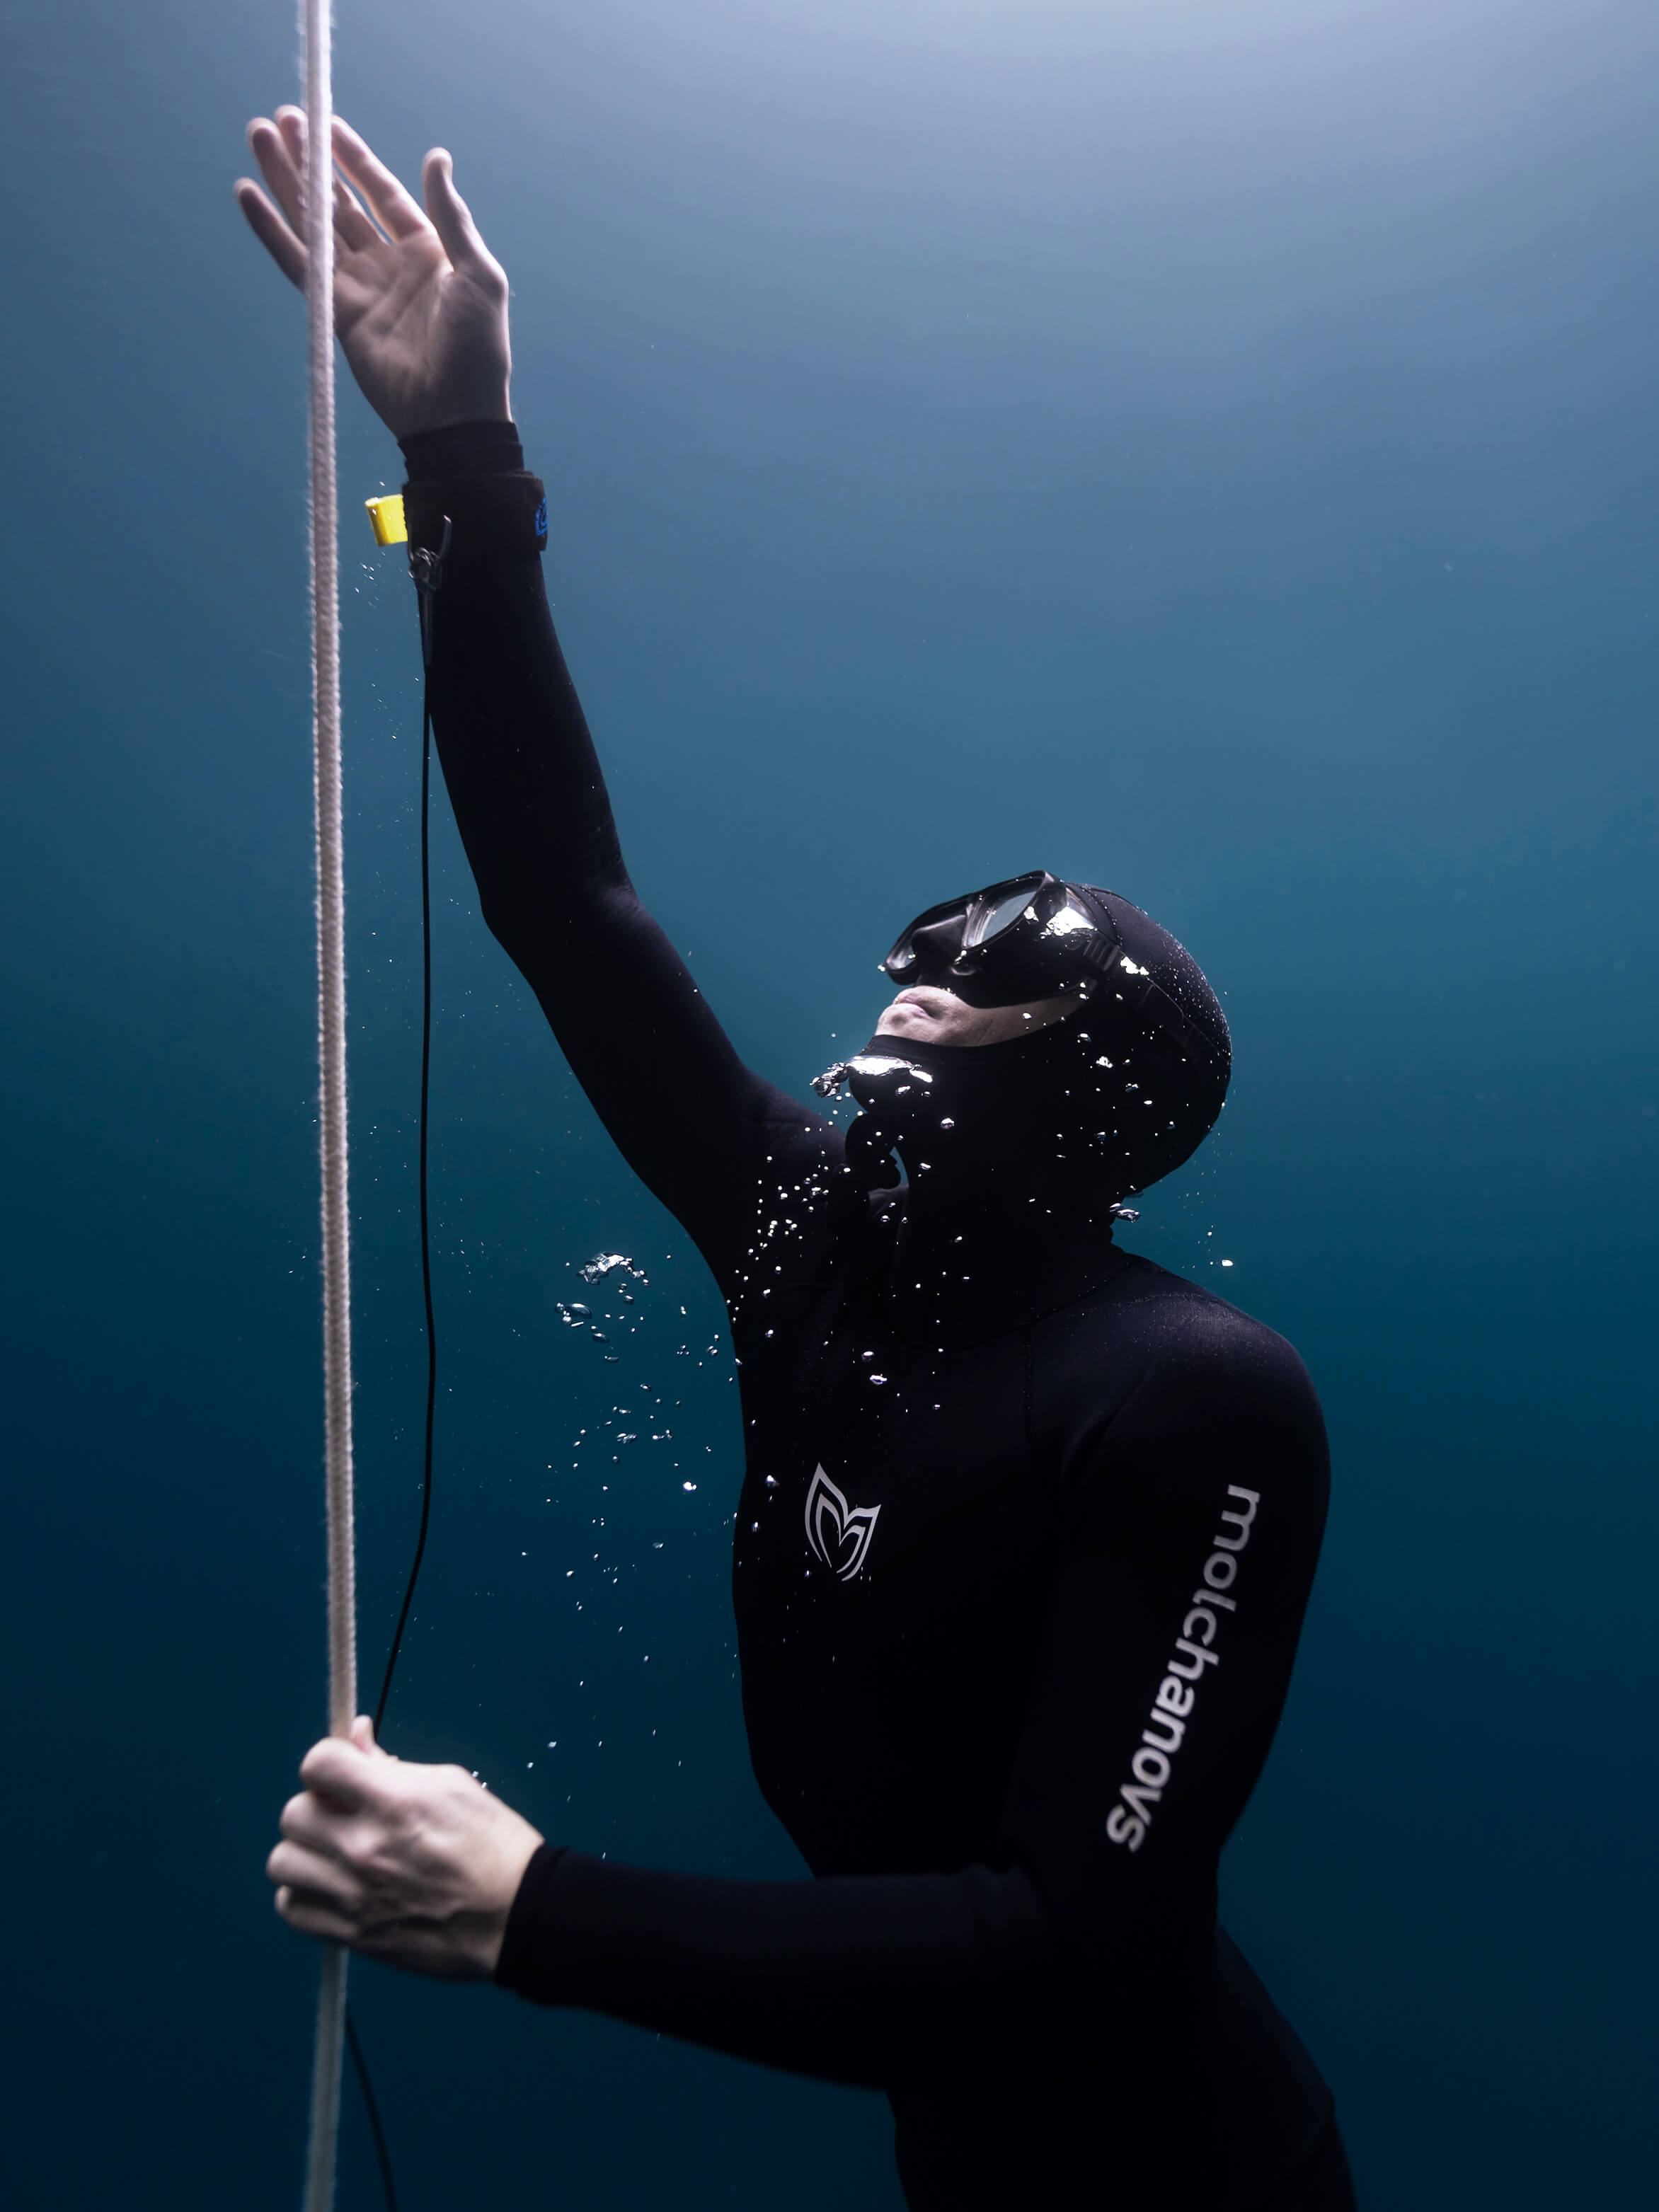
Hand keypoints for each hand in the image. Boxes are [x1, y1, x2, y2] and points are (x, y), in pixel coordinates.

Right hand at [235, 109, 511, 439]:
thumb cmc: (478, 348)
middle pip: (340, 200)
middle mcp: (387, 262)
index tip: (327, 122)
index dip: (354, 157)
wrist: (454, 413)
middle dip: (312, 160)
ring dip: (286, 181)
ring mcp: (358, 286)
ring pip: (314, 223)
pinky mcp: (335, 311)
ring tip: (260, 137)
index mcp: (425, 248)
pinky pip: (297, 262)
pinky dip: (271, 230)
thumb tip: (435, 157)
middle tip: (283, 118)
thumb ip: (451, 217)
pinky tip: (248, 195)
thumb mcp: (477, 274)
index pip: (382, 191)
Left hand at [268, 1716, 543, 1981]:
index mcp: (395, 1802)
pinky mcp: (353, 1935)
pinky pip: (291, 1909)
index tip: (342, 1770)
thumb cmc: (493, 1844)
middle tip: (345, 1814)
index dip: (326, 1760)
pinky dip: (303, 1895)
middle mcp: (366, 1848)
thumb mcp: (451, 1785)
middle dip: (316, 1806)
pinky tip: (332, 1886)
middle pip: (293, 1814)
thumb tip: (354, 1737)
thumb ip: (392, 1764)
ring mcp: (355, 1896)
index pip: (318, 1764)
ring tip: (334, 1853)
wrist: (516, 1916)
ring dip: (304, 1852)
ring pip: (281, 1863)